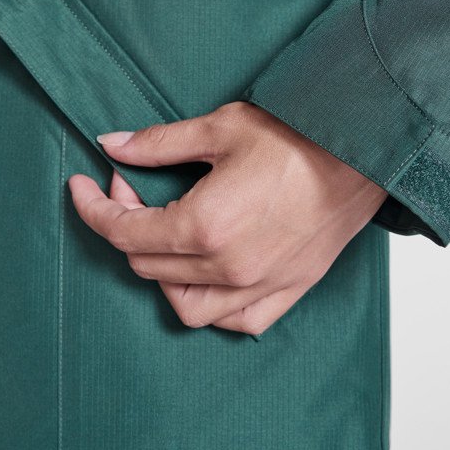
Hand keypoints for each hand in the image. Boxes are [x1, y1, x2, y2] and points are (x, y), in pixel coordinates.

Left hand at [67, 102, 387, 334]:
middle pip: (148, 266)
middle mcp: (228, 267)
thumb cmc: (299, 135)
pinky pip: (238, 320)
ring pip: (186, 305)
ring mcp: (260, 284)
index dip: (95, 208)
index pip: (125, 233)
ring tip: (165, 238)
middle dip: (127, 226)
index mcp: (205, 225)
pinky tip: (208, 277)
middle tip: (134, 189)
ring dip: (162, 274)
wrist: (366, 149)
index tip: (84, 187)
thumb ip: (159, 143)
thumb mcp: (220, 128)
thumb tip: (113, 144)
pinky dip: (213, 306)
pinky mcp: (289, 289)